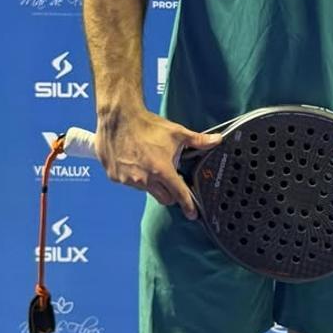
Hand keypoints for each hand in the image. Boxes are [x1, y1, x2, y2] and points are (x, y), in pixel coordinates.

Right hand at [95, 108, 222, 218]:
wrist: (118, 117)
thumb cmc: (148, 125)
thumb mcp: (176, 133)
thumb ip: (198, 141)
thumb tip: (218, 140)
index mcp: (161, 170)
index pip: (179, 194)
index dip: (188, 205)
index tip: (193, 214)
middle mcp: (144, 179)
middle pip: (164, 198)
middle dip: (170, 193)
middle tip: (170, 178)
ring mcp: (127, 180)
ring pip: (146, 190)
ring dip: (150, 182)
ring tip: (149, 162)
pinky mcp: (114, 177)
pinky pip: (129, 183)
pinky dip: (133, 176)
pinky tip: (134, 161)